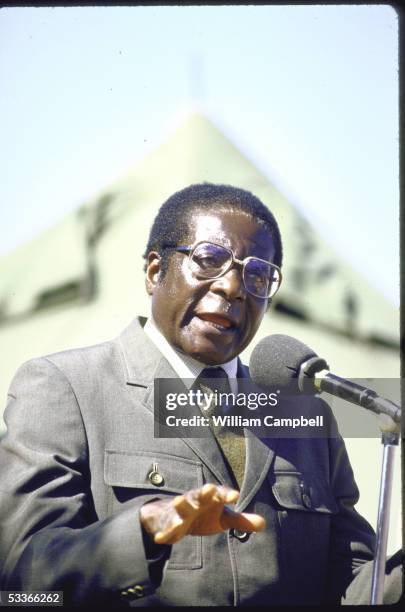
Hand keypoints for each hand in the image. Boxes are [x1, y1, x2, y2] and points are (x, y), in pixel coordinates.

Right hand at [140, 483, 265, 544]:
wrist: (177, 515)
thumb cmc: (205, 514)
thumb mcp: (223, 518)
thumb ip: (242, 520)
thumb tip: (264, 524)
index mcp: (211, 499)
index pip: (220, 494)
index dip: (227, 495)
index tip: (235, 496)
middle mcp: (197, 501)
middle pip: (200, 494)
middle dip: (204, 492)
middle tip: (209, 488)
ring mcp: (182, 511)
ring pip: (181, 506)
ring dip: (180, 503)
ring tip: (178, 501)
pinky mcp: (170, 522)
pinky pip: (167, 527)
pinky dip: (164, 532)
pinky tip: (161, 538)